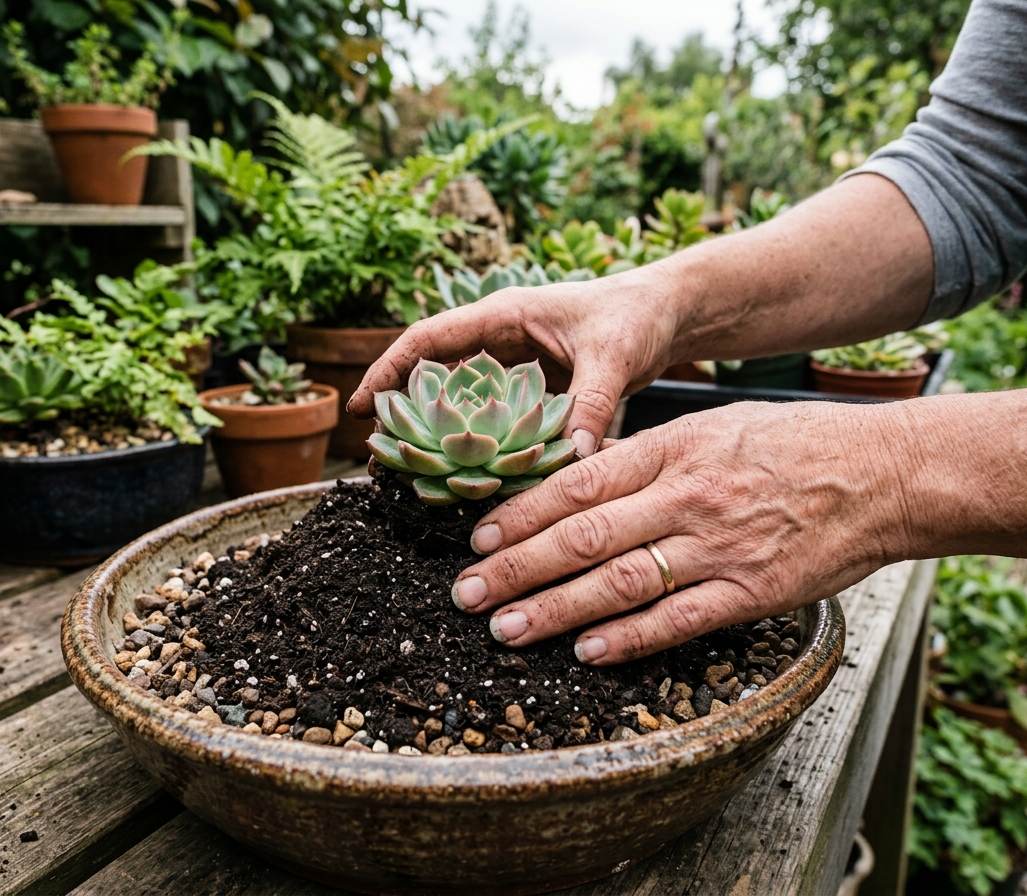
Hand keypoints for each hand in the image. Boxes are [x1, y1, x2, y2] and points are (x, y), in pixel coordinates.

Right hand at [346, 267, 683, 456]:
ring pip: (460, 404)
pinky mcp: (530, 393)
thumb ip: (592, 404)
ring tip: (408, 475)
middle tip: (377, 458)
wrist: (666, 315)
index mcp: (502, 316)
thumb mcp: (613, 357)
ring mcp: (512, 369)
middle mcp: (498, 342)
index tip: (360, 406)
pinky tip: (467, 479)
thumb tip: (574, 457)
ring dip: (437, 435)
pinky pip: (493, 422)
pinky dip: (478, 447)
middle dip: (403, 414)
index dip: (388, 370)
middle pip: (434, 377)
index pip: (428, 340)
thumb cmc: (636, 317)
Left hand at [450, 400, 903, 663]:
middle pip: (583, 536)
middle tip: (466, 593)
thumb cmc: (793, 444)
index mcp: (672, 450)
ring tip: (506, 629)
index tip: (478, 537)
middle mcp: (686, 497)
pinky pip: (680, 619)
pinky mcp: (752, 590)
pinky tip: (588, 651)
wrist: (883, 473)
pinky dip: (631, 638)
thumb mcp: (710, 428)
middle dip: (516, 567)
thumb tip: (578, 482)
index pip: (577, 484)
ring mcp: (719, 546)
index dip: (520, 513)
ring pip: (620, 582)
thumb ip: (646, 456)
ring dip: (555, 609)